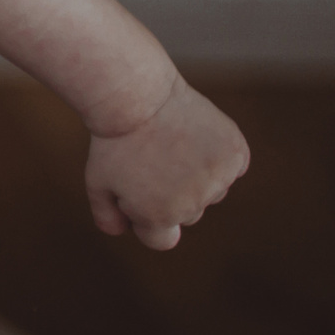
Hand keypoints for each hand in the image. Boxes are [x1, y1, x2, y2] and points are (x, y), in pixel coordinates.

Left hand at [84, 76, 248, 248]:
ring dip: (197, 174)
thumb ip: (107, 215)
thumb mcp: (98, 181)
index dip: (145, 216)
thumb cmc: (114, 139)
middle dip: (170, 194)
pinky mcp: (236, 154)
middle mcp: (193, 204)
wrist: (137, 95)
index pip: (162, 239)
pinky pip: (232, 166)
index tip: (137, 190)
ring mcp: (218, 179)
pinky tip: (195, 135)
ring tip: (172, 144)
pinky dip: (218, 153)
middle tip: (152, 159)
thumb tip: (122, 231)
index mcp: (160, 216)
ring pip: (212, 190)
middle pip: (187, 214)